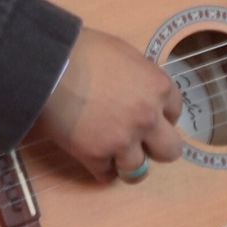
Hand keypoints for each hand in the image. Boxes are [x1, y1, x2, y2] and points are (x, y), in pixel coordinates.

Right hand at [34, 27, 183, 182]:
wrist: (50, 65)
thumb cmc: (85, 51)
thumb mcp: (126, 55)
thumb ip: (141, 78)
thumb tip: (140, 92)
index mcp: (158, 88)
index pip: (175, 112)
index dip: (160, 115)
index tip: (148, 115)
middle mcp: (148, 118)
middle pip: (170, 151)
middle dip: (155, 147)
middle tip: (139, 142)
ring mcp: (123, 140)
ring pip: (138, 171)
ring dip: (127, 162)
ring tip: (113, 154)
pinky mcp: (96, 156)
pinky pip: (106, 175)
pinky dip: (100, 167)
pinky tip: (92, 155)